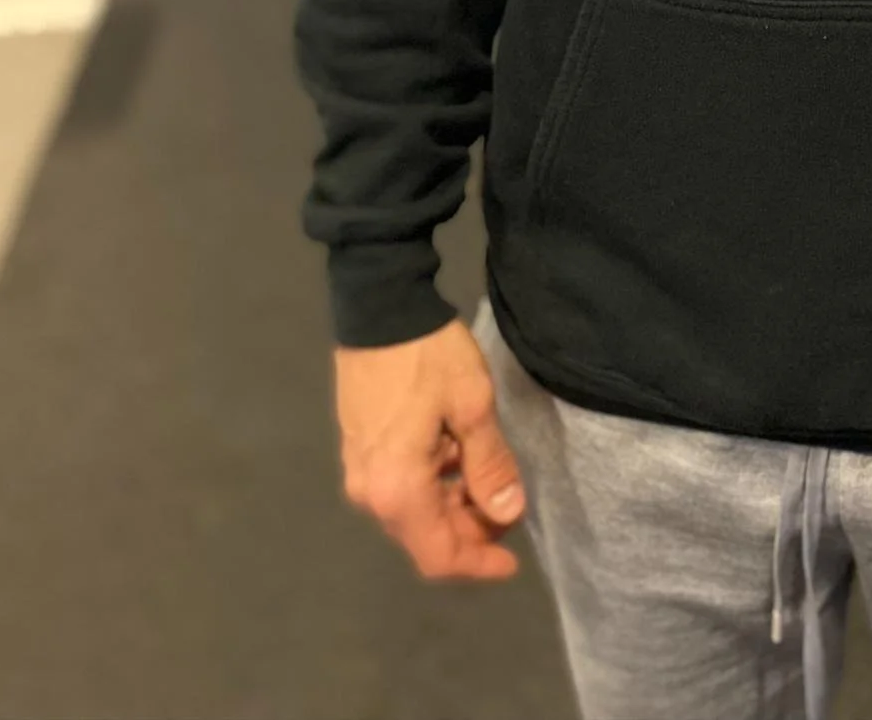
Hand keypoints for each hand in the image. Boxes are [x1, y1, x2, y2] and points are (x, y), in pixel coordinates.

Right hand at [335, 317, 526, 581]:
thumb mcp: (472, 406)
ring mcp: (359, 472)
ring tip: (489, 475)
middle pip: (425, 537)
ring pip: (413, 512)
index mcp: (398, 490)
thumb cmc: (428, 357)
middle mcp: (371, 493)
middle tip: (509, 503)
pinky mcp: (358, 450)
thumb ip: (490, 465)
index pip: (440, 555)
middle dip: (470, 531)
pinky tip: (458, 455)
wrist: (379, 308)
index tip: (513, 561)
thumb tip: (507, 514)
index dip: (479, 564)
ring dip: (453, 505)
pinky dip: (434, 485)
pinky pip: (400, 487)